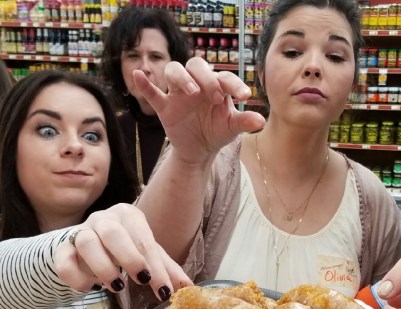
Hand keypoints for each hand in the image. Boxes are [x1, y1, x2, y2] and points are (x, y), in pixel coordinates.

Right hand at [53, 203, 191, 300]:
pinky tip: (90, 288)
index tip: (164, 291)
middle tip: (140, 280)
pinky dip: (76, 277)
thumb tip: (190, 288)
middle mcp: (103, 219)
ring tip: (116, 286)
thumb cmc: (124, 248)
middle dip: (129, 257)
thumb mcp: (148, 256)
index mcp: (128, 215)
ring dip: (102, 266)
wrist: (85, 248)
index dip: (156, 268)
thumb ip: (166, 270)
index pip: (145, 241)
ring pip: (86, 242)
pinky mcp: (61, 249)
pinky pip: (63, 260)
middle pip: (113, 233)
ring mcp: (80, 231)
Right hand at [132, 57, 265, 164]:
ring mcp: (179, 93)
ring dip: (182, 78)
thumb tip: (261, 121)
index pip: (224, 77)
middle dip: (206, 78)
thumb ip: (244, 122)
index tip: (244, 97)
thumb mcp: (232, 128)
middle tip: (217, 96)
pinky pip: (153, 93)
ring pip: (174, 71)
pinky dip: (145, 84)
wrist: (199, 150)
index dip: (234, 84)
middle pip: (197, 66)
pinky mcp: (164, 106)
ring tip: (192, 92)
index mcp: (216, 86)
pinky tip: (138, 75)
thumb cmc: (217, 132)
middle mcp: (197, 84)